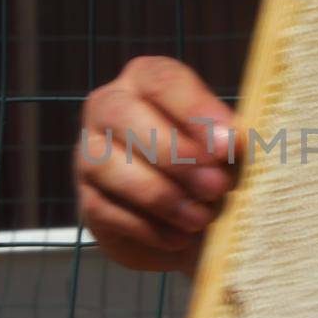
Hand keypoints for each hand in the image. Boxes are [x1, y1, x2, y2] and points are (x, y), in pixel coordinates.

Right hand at [75, 57, 239, 274]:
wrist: (194, 225)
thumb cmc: (213, 169)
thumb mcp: (227, 151)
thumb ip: (228, 142)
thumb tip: (231, 142)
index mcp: (145, 80)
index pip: (162, 81)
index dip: (195, 109)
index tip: (229, 143)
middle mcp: (107, 108)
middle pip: (124, 115)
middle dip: (175, 154)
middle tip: (217, 186)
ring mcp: (89, 154)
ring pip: (108, 165)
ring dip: (161, 195)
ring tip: (203, 217)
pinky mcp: (87, 200)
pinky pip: (107, 210)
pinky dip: (149, 227)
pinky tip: (181, 237)